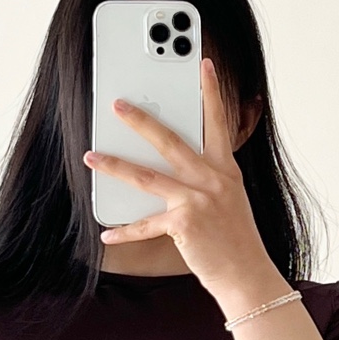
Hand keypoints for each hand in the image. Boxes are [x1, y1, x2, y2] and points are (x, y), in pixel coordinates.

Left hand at [84, 60, 286, 318]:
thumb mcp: (230, 199)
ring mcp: (198, 200)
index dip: (211, 91)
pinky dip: (125, 231)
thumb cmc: (236, 240)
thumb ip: (208, 178)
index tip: (203, 64)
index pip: (219, 122)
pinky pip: (146, 224)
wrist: (247, 275)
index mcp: (226, 170)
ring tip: (91, 155)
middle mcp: (213, 179)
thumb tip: (169, 168)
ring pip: (147, 176)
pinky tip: (107, 234)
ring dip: (115, 165)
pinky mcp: (184, 223)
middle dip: (141, 120)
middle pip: (170, 141)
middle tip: (117, 104)